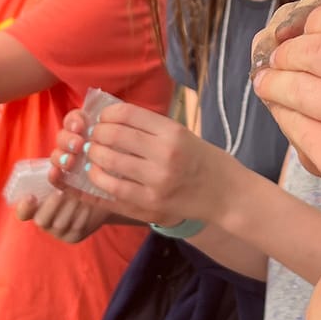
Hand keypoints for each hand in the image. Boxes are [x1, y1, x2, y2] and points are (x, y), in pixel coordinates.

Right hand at [12, 184, 111, 243]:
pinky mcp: (74, 236)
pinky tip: (88, 203)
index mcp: (35, 207)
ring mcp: (58, 232)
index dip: (24, 207)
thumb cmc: (76, 180)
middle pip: (41, 221)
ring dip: (69, 207)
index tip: (31, 197)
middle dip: (51, 206)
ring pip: (60, 224)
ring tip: (78, 194)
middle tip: (61, 192)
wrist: (98, 195)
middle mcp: (44, 221)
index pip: (23, 212)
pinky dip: (82, 213)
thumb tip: (55, 169)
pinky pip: (76, 226)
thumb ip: (56, 174)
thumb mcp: (64, 175)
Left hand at [51, 104, 237, 228]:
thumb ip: (151, 128)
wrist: (227, 195)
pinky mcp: (151, 205)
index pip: (127, 114)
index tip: (103, 119)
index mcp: (173, 132)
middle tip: (93, 137)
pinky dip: (97, 182)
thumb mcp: (184, 135)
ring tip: (92, 155)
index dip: (107, 114)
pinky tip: (94, 176)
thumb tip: (113, 119)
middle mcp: (165, 154)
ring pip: (109, 163)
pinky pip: (113, 191)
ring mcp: (157, 182)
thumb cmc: (205, 161)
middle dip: (97, 134)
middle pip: (114, 136)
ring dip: (94, 156)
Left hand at [249, 0, 320, 173]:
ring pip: (297, 84)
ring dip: (274, 82)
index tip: (301, 32)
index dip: (315, 20)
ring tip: (268, 84)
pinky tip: (283, 114)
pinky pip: (294, 125)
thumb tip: (320, 27)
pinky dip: (283, 116)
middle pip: (316, 45)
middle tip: (277, 59)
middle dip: (287, 50)